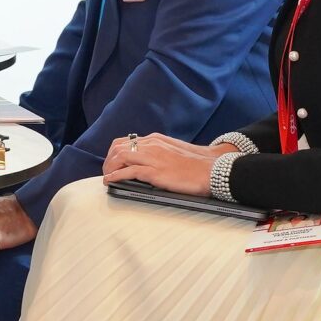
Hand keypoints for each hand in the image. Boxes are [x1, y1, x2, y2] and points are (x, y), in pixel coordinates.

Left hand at [101, 132, 221, 195]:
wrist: (213, 169)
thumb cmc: (198, 163)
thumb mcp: (175, 151)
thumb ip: (161, 152)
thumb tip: (149, 161)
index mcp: (156, 139)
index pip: (127, 141)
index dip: (115, 152)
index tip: (112, 162)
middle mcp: (152, 145)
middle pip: (119, 147)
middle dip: (109, 160)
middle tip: (107, 172)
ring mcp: (153, 157)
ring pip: (120, 156)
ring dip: (109, 167)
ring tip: (106, 177)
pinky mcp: (155, 172)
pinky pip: (129, 171)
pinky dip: (116, 176)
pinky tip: (110, 181)